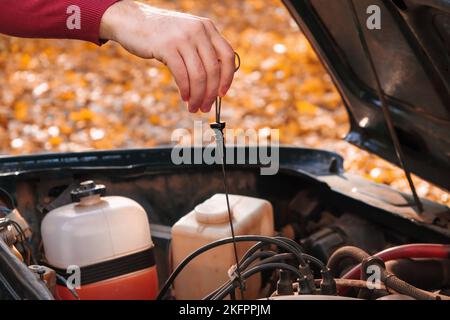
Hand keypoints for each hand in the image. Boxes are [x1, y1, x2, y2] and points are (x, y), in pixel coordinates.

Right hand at [100, 0, 235, 112]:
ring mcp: (182, 37)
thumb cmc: (161, 34)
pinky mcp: (166, 46)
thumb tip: (215, 84)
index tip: (222, 94)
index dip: (227, 77)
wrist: (132, 20)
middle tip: (205, 107)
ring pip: (199, 75)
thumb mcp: (187, 35)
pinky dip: (185, 90)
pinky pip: (182, 75)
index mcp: (207, 27)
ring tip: (193, 107)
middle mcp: (198, 30)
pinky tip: (184, 98)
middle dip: (210, 93)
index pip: (227, 55)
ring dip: (197, 96)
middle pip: (213, 69)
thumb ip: (202, 51)